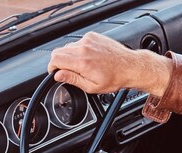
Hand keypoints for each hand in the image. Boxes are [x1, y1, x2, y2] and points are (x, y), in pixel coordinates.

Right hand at [47, 32, 172, 96]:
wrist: (130, 66)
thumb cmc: (115, 78)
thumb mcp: (92, 86)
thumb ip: (72, 79)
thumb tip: (58, 75)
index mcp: (82, 62)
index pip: (55, 59)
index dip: (52, 67)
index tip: (55, 72)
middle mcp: (84, 48)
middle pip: (58, 51)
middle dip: (59, 62)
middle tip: (68, 71)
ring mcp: (89, 40)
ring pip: (68, 47)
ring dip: (70, 56)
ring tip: (82, 66)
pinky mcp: (93, 36)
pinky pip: (78, 42)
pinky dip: (79, 50)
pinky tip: (88, 58)